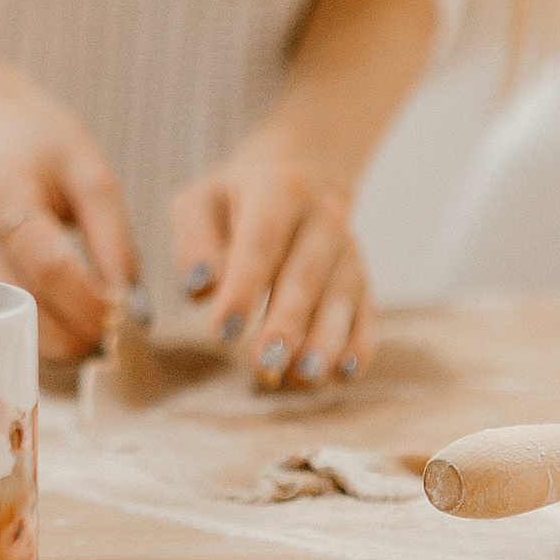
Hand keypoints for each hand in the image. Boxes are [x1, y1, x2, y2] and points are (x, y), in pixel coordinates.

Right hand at [0, 74, 135, 361]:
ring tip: (85, 336)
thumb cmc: (42, 144)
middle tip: (107, 342)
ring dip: (45, 339)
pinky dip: (25, 326)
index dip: (86, 303)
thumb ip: (114, 239)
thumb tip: (130, 308)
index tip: (121, 322)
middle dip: (66, 332)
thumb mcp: (91, 173)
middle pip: (16, 299)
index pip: (45, 264)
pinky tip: (55, 322)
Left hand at [168, 138, 372, 389]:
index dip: (244, 287)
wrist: (296, 182)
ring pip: (339, 299)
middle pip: (305, 275)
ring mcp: (347, 250)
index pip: (261, 241)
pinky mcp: (361, 279)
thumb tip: (201, 288)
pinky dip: (358, 345)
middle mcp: (322, 217)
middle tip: (265, 364)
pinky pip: (365, 314)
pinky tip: (343, 374)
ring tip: (303, 377)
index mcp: (278, 190)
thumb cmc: (234, 203)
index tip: (223, 332)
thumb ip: (194, 243)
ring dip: (324, 341)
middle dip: (286, 323)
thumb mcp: (200, 204)